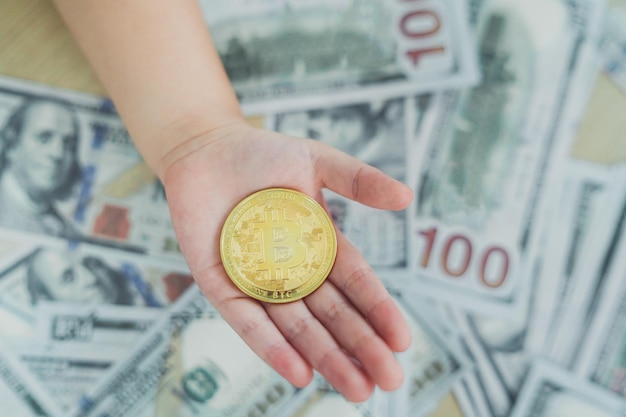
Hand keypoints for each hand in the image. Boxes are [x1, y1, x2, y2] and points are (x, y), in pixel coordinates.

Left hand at [162, 121, 412, 401]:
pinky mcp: (223, 286)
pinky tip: (300, 373)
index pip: (355, 283)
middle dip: (360, 347)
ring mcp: (258, 282)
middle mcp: (293, 270)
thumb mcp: (317, 161)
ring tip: (356, 389)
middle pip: (331, 314)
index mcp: (320, 245)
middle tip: (388, 380)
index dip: (378, 310)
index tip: (403, 339)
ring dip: (325, 357)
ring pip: (296, 327)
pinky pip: (249, 322)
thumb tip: (407, 197)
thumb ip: (358, 181)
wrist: (204, 149)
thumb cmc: (261, 153)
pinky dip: (273, 347)